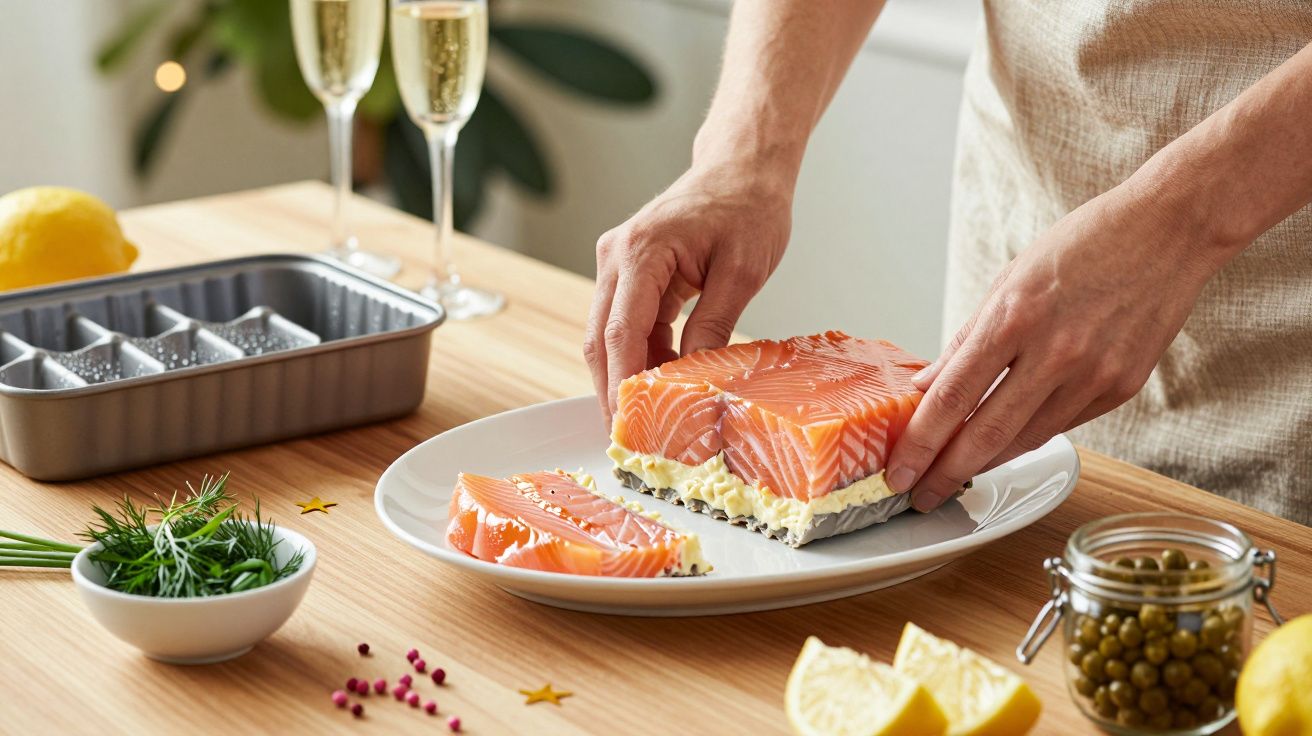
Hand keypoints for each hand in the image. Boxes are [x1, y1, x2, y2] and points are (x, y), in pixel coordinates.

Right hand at [585, 163, 790, 420]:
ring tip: (650, 415)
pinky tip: (664, 379)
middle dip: (613, 389)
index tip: (630, 423)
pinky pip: (626, 322)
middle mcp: (616, 256)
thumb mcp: (742, 271)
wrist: (742, 168)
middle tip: (631, 435)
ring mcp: (617, 263)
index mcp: (641, 251)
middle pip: (599, 338)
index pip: (620, 332)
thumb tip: (694, 377)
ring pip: (607, 333)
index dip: (622, 383)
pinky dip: (641, 353)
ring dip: (626, 373)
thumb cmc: (747, 206)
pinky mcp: (629, 271)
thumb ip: (713, 324)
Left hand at [885, 183, 1233, 510]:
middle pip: (985, 433)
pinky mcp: (1122, 387)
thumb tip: (927, 384)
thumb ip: (967, 338)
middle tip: (918, 495)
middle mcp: (1053, 351)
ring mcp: (1093, 374)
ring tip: (955, 474)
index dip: (920, 443)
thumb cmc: (1084, 245)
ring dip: (985, 462)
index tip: (900, 470)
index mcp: (1014, 317)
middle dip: (945, 472)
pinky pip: (1062, 425)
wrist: (1169, 231)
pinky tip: (1007, 444)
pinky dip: (1028, 437)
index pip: (951, 397)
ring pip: (1025, 439)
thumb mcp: (1010, 279)